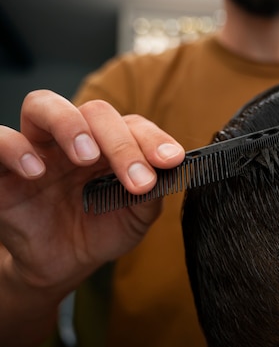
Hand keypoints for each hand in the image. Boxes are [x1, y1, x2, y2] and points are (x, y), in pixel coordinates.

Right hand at [0, 90, 184, 293]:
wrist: (64, 264)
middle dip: (120, 141)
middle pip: (95, 111)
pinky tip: (36, 171)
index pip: (132, 124)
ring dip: (69, 125)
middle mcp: (76, 139)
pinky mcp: (3, 171)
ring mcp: (38, 149)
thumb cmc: (102, 230)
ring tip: (86, 157)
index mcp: (111, 145)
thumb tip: (170, 171)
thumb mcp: (136, 216)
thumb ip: (152, 192)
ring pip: (43, 105)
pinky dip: (15, 148)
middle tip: (136, 177)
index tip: (170, 161)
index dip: (154, 139)